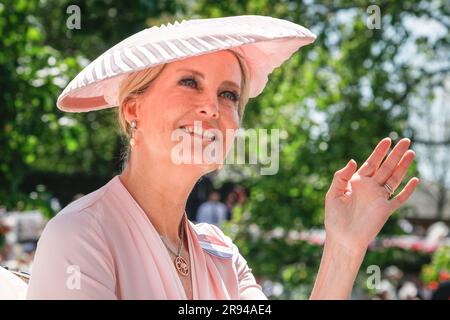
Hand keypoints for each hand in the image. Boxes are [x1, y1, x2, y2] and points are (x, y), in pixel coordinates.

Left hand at [324, 137, 419, 253]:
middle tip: (406, 140)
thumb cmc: (334, 217)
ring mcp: (379, 198)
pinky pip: (399, 198)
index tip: (388, 140)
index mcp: (357, 182)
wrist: (342, 238)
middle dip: (395, 154)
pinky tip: (414, 180)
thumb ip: (341, 176)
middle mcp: (370, 188)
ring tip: (411, 153)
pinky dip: (407, 190)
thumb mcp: (333, 193)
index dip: (379, 152)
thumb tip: (353, 160)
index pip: (371, 163)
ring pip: (394, 179)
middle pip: (386, 167)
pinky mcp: (386, 210)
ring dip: (403, 167)